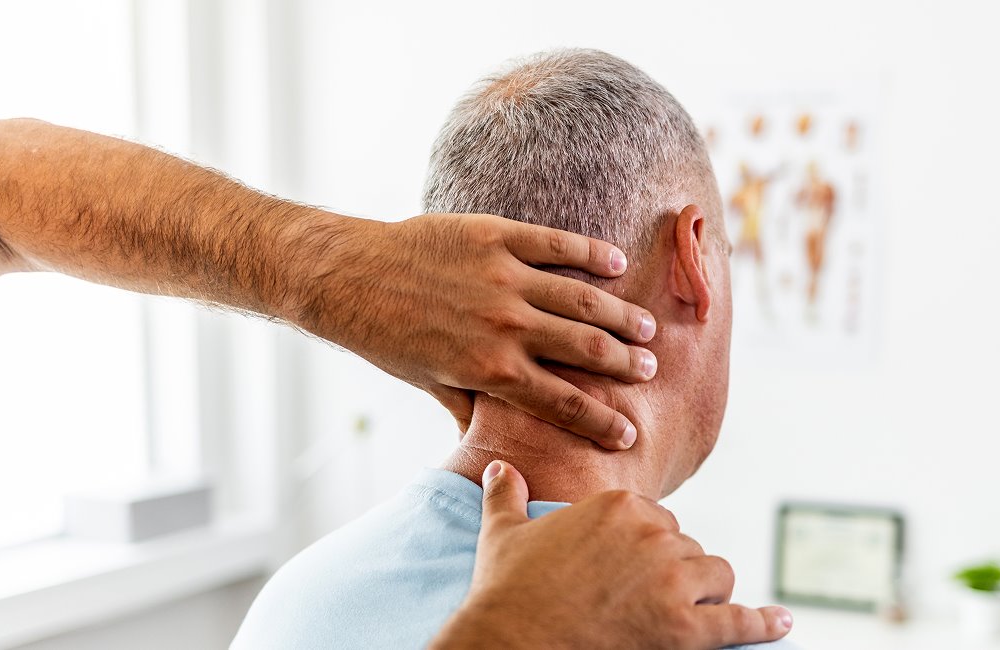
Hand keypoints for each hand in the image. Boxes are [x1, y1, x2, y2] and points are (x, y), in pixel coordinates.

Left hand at [294, 213, 657, 448]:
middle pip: (586, 349)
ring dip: (620, 314)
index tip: (629, 434)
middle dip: (625, 365)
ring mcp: (502, 278)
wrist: (349, 277)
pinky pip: (556, 245)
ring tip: (646, 327)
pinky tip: (617, 266)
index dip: (601, 422)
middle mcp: (504, 326)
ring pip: (582, 297)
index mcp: (490, 371)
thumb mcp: (431, 384)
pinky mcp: (494, 236)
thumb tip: (499, 447)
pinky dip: (592, 254)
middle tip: (650, 370)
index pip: (563, 403)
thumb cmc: (387, 337)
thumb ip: (474, 409)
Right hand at [431, 461, 793, 648]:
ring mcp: (673, 580)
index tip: (627, 570)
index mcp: (618, 504)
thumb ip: (505, 494)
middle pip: (688, 547)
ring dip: (705, 593)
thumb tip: (498, 467)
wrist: (511, 641)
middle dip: (673, 572)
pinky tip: (782, 622)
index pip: (657, 518)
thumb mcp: (502, 533)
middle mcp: (653, 533)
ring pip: (715, 575)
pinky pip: (739, 621)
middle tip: (643, 600)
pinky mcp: (686, 628)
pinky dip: (763, 623)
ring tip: (683, 614)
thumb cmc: (505, 591)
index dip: (646, 547)